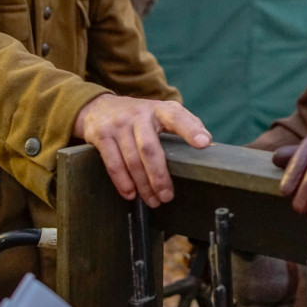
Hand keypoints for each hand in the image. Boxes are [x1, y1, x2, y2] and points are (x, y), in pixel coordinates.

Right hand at [74, 94, 210, 207]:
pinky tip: (131, 194)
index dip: (190, 130)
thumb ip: (184, 123)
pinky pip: (113, 163)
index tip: (203, 143)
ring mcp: (118, 125)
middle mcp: (139, 115)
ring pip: (132, 160)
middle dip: (159, 176)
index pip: (177, 116)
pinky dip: (123, 182)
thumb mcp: (162, 111)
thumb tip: (207, 141)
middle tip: (167, 196)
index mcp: (159, 109)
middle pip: (150, 149)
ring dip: (143, 185)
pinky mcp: (102, 136)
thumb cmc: (140, 115)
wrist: (99, 106)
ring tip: (153, 200)